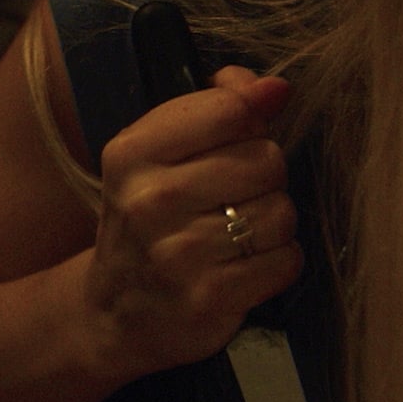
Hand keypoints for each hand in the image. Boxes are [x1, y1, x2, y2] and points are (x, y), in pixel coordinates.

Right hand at [86, 65, 304, 376]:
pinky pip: (285, 260)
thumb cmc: (151, 219)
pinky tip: (248, 266)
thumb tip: (275, 89)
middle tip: (235, 198)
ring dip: (274, 223)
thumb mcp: (161, 153)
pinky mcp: (209, 298)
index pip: (230, 110)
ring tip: (240, 234)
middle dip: (265, 177)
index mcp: (133, 153)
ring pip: (281, 212)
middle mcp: (150, 200)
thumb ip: (218, 106)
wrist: (116, 313)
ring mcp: (178, 254)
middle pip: (266, 160)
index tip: (234, 143)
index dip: (249, 124)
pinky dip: (278, 262)